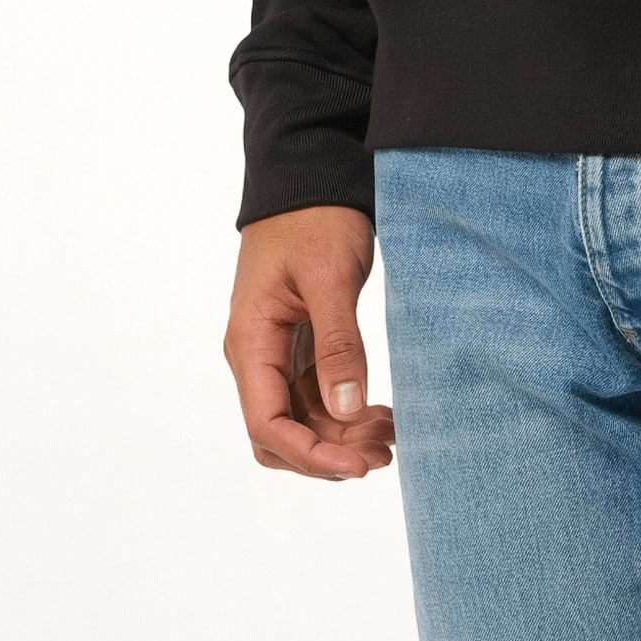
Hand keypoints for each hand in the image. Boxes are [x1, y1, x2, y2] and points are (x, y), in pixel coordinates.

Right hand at [224, 206, 395, 479]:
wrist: (310, 177)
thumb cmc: (315, 218)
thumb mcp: (330, 278)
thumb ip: (338, 344)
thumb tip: (347, 409)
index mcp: (250, 342)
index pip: (266, 425)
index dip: (310, 455)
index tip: (358, 464)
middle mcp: (255, 355)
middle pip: (280, 433)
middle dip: (328, 452)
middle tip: (383, 451)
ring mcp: (276, 352)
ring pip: (300, 419)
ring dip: (341, 435)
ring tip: (390, 437)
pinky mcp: (298, 343)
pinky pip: (314, 395)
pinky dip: (343, 411)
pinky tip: (379, 414)